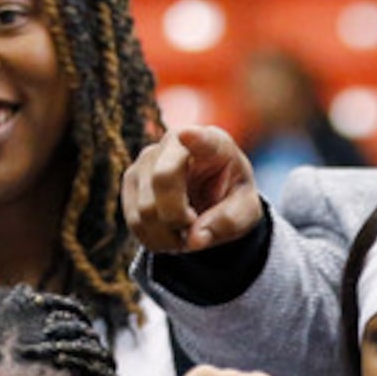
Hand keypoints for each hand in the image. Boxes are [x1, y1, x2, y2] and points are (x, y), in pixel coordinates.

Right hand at [122, 126, 261, 255]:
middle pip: (162, 180)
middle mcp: (172, 143)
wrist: (211, 194)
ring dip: (167, 236)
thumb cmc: (232, 197)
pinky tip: (170, 235)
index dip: (193, 138)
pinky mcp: (130, 180)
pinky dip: (154, 239)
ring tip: (186, 233)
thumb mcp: (246, 211)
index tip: (188, 135)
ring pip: (145, 209)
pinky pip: (134, 221)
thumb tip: (194, 240)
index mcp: (213, 143)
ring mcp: (146, 159)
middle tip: (197, 228)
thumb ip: (227, 222)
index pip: (201, 139)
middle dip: (178, 218)